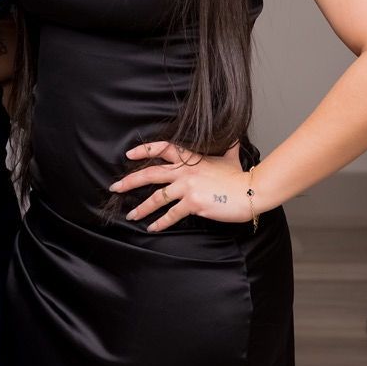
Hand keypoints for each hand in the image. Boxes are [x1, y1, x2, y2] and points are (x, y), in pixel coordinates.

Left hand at [110, 140, 253, 231]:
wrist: (251, 190)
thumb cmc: (240, 176)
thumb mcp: (231, 157)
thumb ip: (227, 147)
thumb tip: (234, 138)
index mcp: (192, 159)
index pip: (163, 148)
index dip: (145, 150)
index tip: (129, 155)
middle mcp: (185, 171)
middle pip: (151, 173)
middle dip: (130, 181)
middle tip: (115, 187)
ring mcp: (188, 187)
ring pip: (157, 197)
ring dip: (141, 208)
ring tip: (131, 214)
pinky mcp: (193, 203)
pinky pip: (171, 214)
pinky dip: (160, 222)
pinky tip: (152, 228)